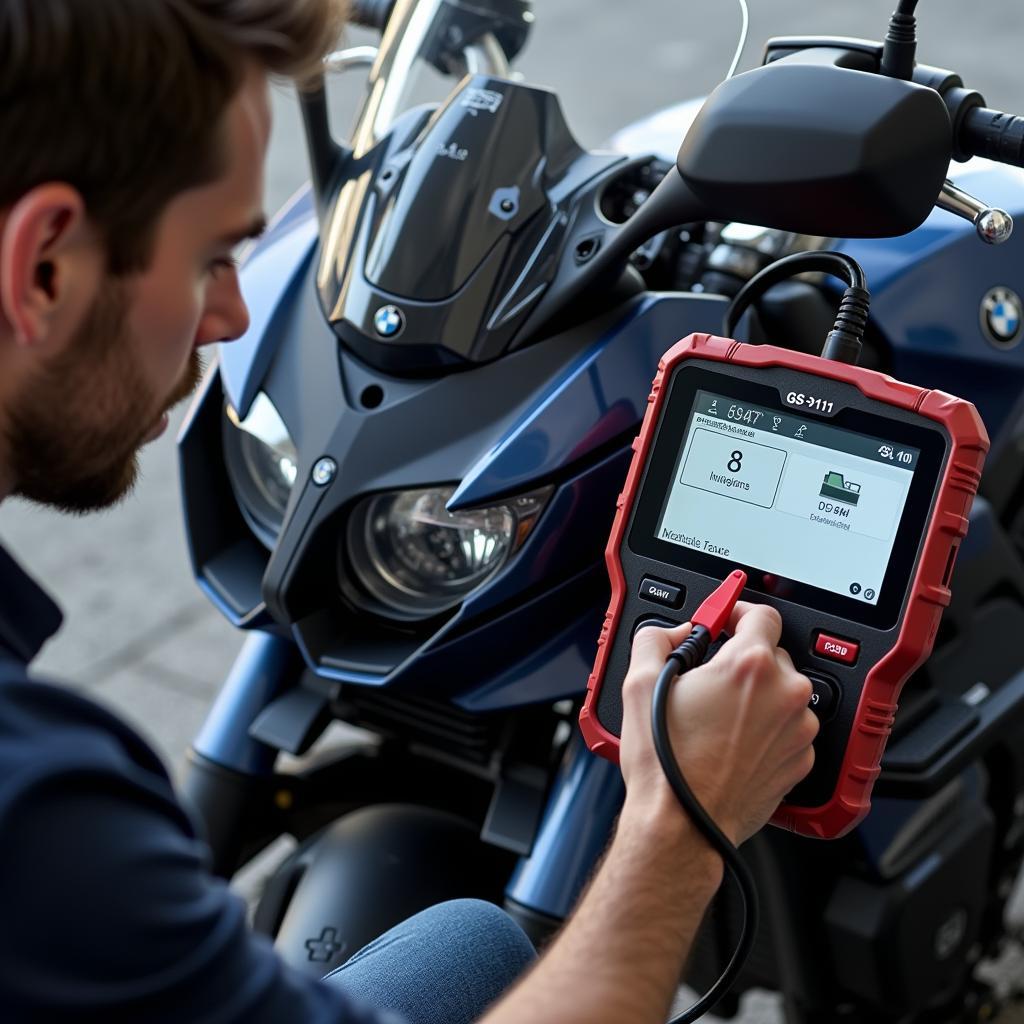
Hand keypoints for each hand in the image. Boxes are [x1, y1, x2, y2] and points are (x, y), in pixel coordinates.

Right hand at [618, 602, 817, 845]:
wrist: (682, 823)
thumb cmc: (666, 763)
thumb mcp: (639, 683)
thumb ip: (657, 638)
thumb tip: (673, 633)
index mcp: (749, 665)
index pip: (760, 614)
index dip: (737, 612)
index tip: (724, 620)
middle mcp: (784, 694)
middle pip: (771, 654)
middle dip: (741, 659)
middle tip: (708, 680)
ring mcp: (798, 730)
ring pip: (781, 693)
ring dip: (756, 696)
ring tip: (718, 719)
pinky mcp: (800, 761)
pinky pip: (788, 728)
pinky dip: (766, 728)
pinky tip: (732, 742)